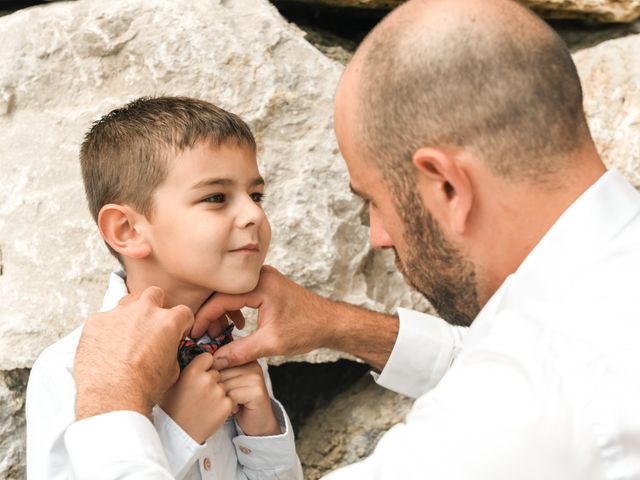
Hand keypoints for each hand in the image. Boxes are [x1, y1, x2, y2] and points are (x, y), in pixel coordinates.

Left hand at [74, 286, 192, 419]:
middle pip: (154, 294)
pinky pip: (104, 319)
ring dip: (130, 314)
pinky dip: (107, 330)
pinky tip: (106, 348)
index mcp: (168, 322)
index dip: (182, 324)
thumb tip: (167, 351)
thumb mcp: (172, 371)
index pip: (183, 312)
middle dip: (156, 306)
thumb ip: (171, 351)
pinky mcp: (96, 321)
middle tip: (151, 325)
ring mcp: (118, 313)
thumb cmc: (143, 387)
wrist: (112, 396)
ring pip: (128, 302)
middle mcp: (144, 311)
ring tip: (127, 335)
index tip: (177, 333)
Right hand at [160, 353, 232, 443]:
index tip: (201, 373)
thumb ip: (187, 369)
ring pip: (223, 385)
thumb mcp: (172, 384)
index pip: (208, 357)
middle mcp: (207, 379)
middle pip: (216, 372)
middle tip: (200, 394)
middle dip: (211, 380)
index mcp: (192, 371)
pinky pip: (230, 398)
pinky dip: (224, 404)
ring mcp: (218, 392)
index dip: (205, 365)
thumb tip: (195, 358)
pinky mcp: (227, 405)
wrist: (178, 435)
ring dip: (218, 392)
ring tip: (204, 405)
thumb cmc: (171, 409)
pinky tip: (211, 411)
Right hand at [193, 265, 333, 369]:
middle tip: (207, 337)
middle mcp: (260, 276)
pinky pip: (242, 294)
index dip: (205, 318)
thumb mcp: (271, 343)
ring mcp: (264, 279)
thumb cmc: (306, 329)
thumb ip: (241, 351)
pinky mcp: (267, 285)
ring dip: (223, 313)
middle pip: (223, 293)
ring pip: (232, 294)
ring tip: (223, 334)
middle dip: (213, 316)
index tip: (194, 334)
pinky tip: (239, 326)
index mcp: (261, 285)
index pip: (221, 298)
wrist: (330, 322)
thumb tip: (216, 360)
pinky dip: (235, 309)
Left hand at [219, 361, 279, 436]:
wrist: (256, 421)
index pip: (218, 359)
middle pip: (220, 372)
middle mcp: (252, 365)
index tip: (218, 386)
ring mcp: (256, 377)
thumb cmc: (238, 401)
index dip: (212, 376)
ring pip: (224, 385)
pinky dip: (229, 406)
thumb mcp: (227, 381)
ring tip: (232, 403)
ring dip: (223, 399)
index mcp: (244, 358)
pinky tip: (236, 408)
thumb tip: (202, 364)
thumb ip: (218, 370)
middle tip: (227, 397)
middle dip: (218, 389)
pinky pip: (231, 396)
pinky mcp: (257, 391)